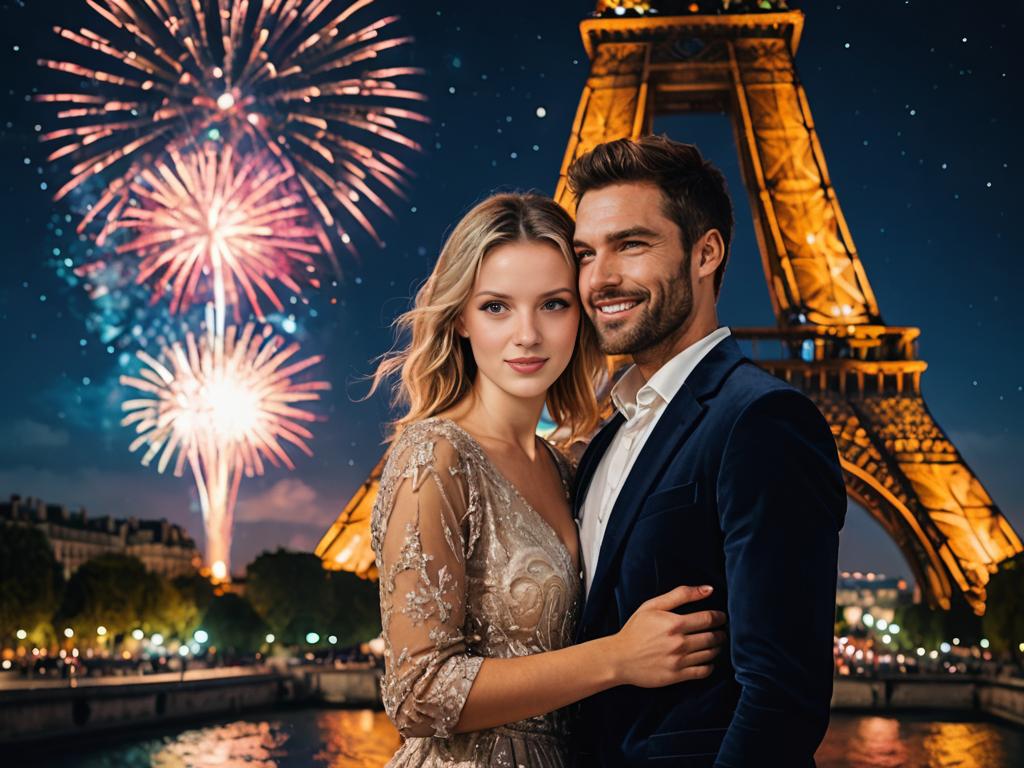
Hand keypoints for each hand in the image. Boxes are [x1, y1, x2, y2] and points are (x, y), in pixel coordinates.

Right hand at [607, 585, 727, 687]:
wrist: (619, 658)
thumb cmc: (635, 630)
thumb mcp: (653, 606)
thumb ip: (680, 594)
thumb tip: (708, 589)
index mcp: (674, 623)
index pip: (708, 619)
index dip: (719, 617)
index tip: (721, 617)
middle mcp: (679, 643)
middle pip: (712, 637)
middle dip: (720, 633)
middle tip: (721, 631)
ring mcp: (679, 661)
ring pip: (710, 654)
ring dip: (716, 648)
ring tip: (714, 644)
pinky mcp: (677, 676)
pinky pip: (703, 671)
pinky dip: (710, 666)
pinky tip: (706, 660)